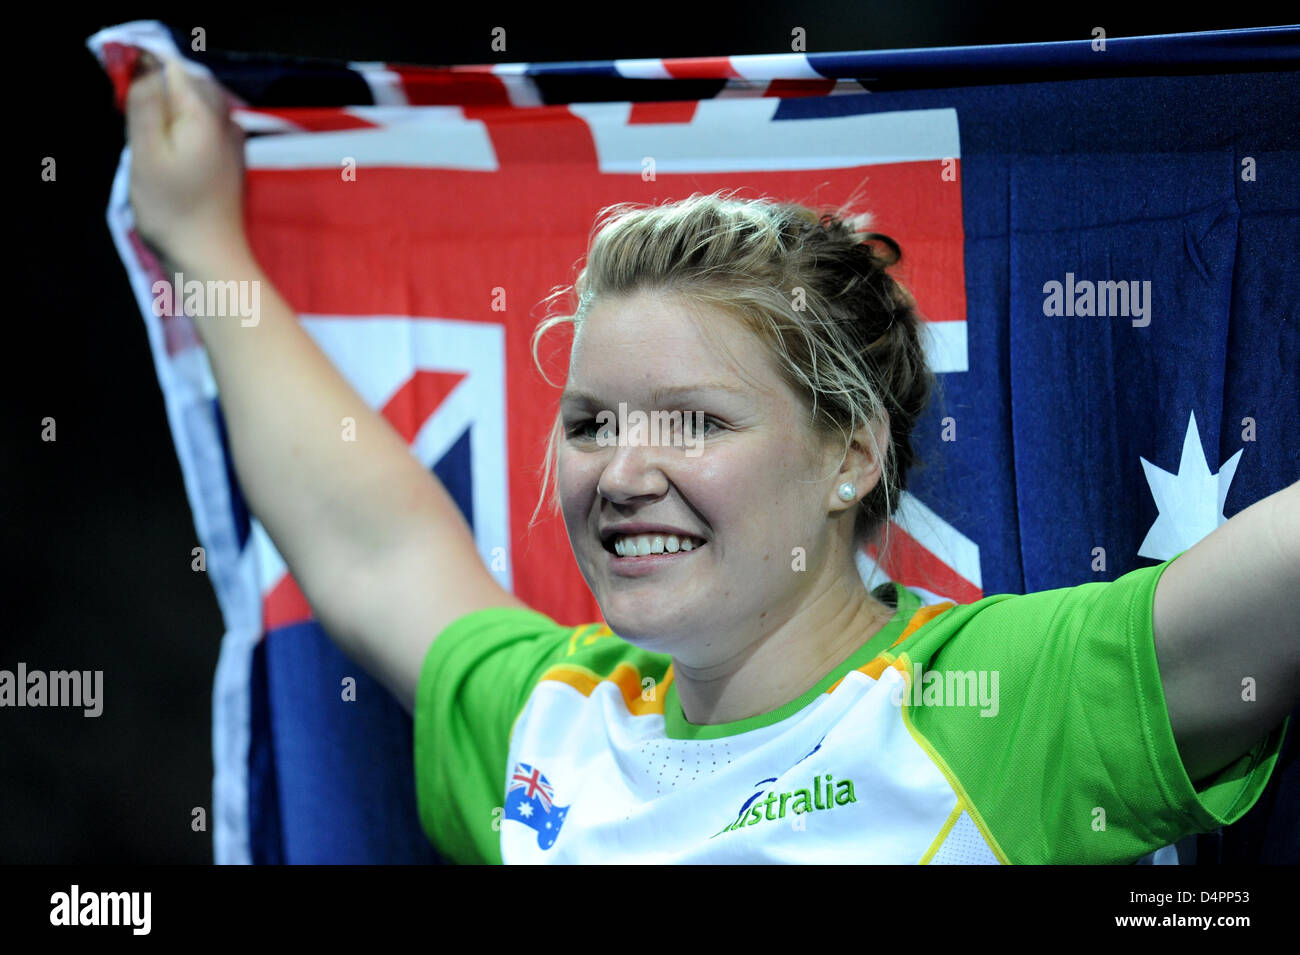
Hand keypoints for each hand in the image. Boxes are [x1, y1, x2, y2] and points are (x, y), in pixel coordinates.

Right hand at [125, 51, 249, 266]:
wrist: (210, 258)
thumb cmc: (174, 211)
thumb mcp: (146, 152)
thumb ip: (146, 104)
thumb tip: (145, 63)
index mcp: (206, 113)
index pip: (169, 68)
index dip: (142, 78)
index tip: (129, 110)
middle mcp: (227, 120)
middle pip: (182, 86)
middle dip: (155, 101)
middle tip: (141, 139)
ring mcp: (234, 141)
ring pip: (192, 110)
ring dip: (167, 122)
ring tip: (155, 157)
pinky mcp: (231, 160)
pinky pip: (201, 131)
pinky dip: (181, 138)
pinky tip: (171, 164)